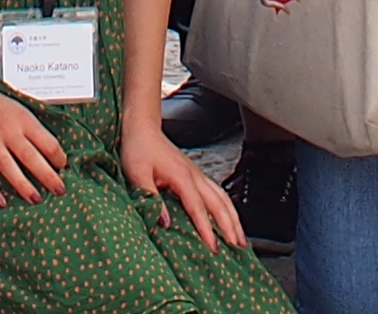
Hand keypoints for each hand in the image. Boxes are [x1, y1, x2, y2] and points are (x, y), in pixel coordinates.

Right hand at [0, 83, 68, 204]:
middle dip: (47, 176)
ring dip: (23, 185)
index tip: (63, 168)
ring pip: (8, 167)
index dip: (58, 157)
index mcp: (23, 120)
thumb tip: (54, 154)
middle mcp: (7, 131)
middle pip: (30, 156)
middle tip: (60, 190)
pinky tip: (1, 203)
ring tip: (36, 200)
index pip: (47, 141)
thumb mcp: (19, 111)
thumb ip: (33, 130)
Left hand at [128, 128, 240, 246]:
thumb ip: (150, 197)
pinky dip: (227, 208)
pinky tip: (230, 218)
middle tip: (238, 247)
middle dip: (230, 226)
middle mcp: (194, 175)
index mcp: (182, 176)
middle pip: (219, 203)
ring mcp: (197, 174)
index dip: (206, 229)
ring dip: (234, 218)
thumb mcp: (137, 174)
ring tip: (241, 238)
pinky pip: (217, 193)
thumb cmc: (139, 149)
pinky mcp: (196, 175)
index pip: (198, 208)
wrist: (142, 129)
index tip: (213, 247)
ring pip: (222, 198)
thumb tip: (164, 221)